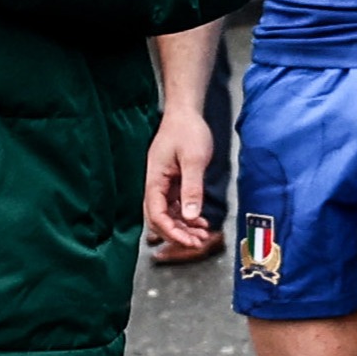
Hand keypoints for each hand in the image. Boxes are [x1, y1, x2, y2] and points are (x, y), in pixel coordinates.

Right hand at [141, 109, 220, 261]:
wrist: (186, 113)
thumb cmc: (187, 130)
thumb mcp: (194, 160)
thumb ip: (192, 188)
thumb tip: (190, 216)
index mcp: (154, 180)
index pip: (157, 215)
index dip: (172, 232)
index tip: (189, 242)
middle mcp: (156, 185)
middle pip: (161, 219)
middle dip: (178, 233)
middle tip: (198, 243)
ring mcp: (164, 184)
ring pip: (169, 214)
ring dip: (184, 226)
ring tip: (202, 235)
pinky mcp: (173, 182)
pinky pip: (177, 205)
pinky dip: (188, 215)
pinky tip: (200, 221)